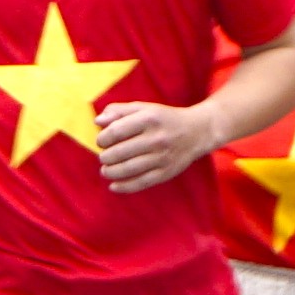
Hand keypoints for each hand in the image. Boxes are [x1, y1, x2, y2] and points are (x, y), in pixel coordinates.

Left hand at [92, 98, 219, 191]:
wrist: (197, 132)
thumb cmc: (164, 119)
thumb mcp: (144, 108)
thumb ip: (119, 111)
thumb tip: (97, 121)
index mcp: (149, 119)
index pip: (115, 131)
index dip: (102, 139)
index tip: (101, 142)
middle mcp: (156, 138)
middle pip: (119, 152)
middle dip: (105, 157)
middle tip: (104, 157)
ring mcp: (162, 157)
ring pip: (127, 169)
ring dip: (110, 172)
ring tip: (106, 170)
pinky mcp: (166, 173)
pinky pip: (140, 183)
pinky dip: (124, 187)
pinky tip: (113, 185)